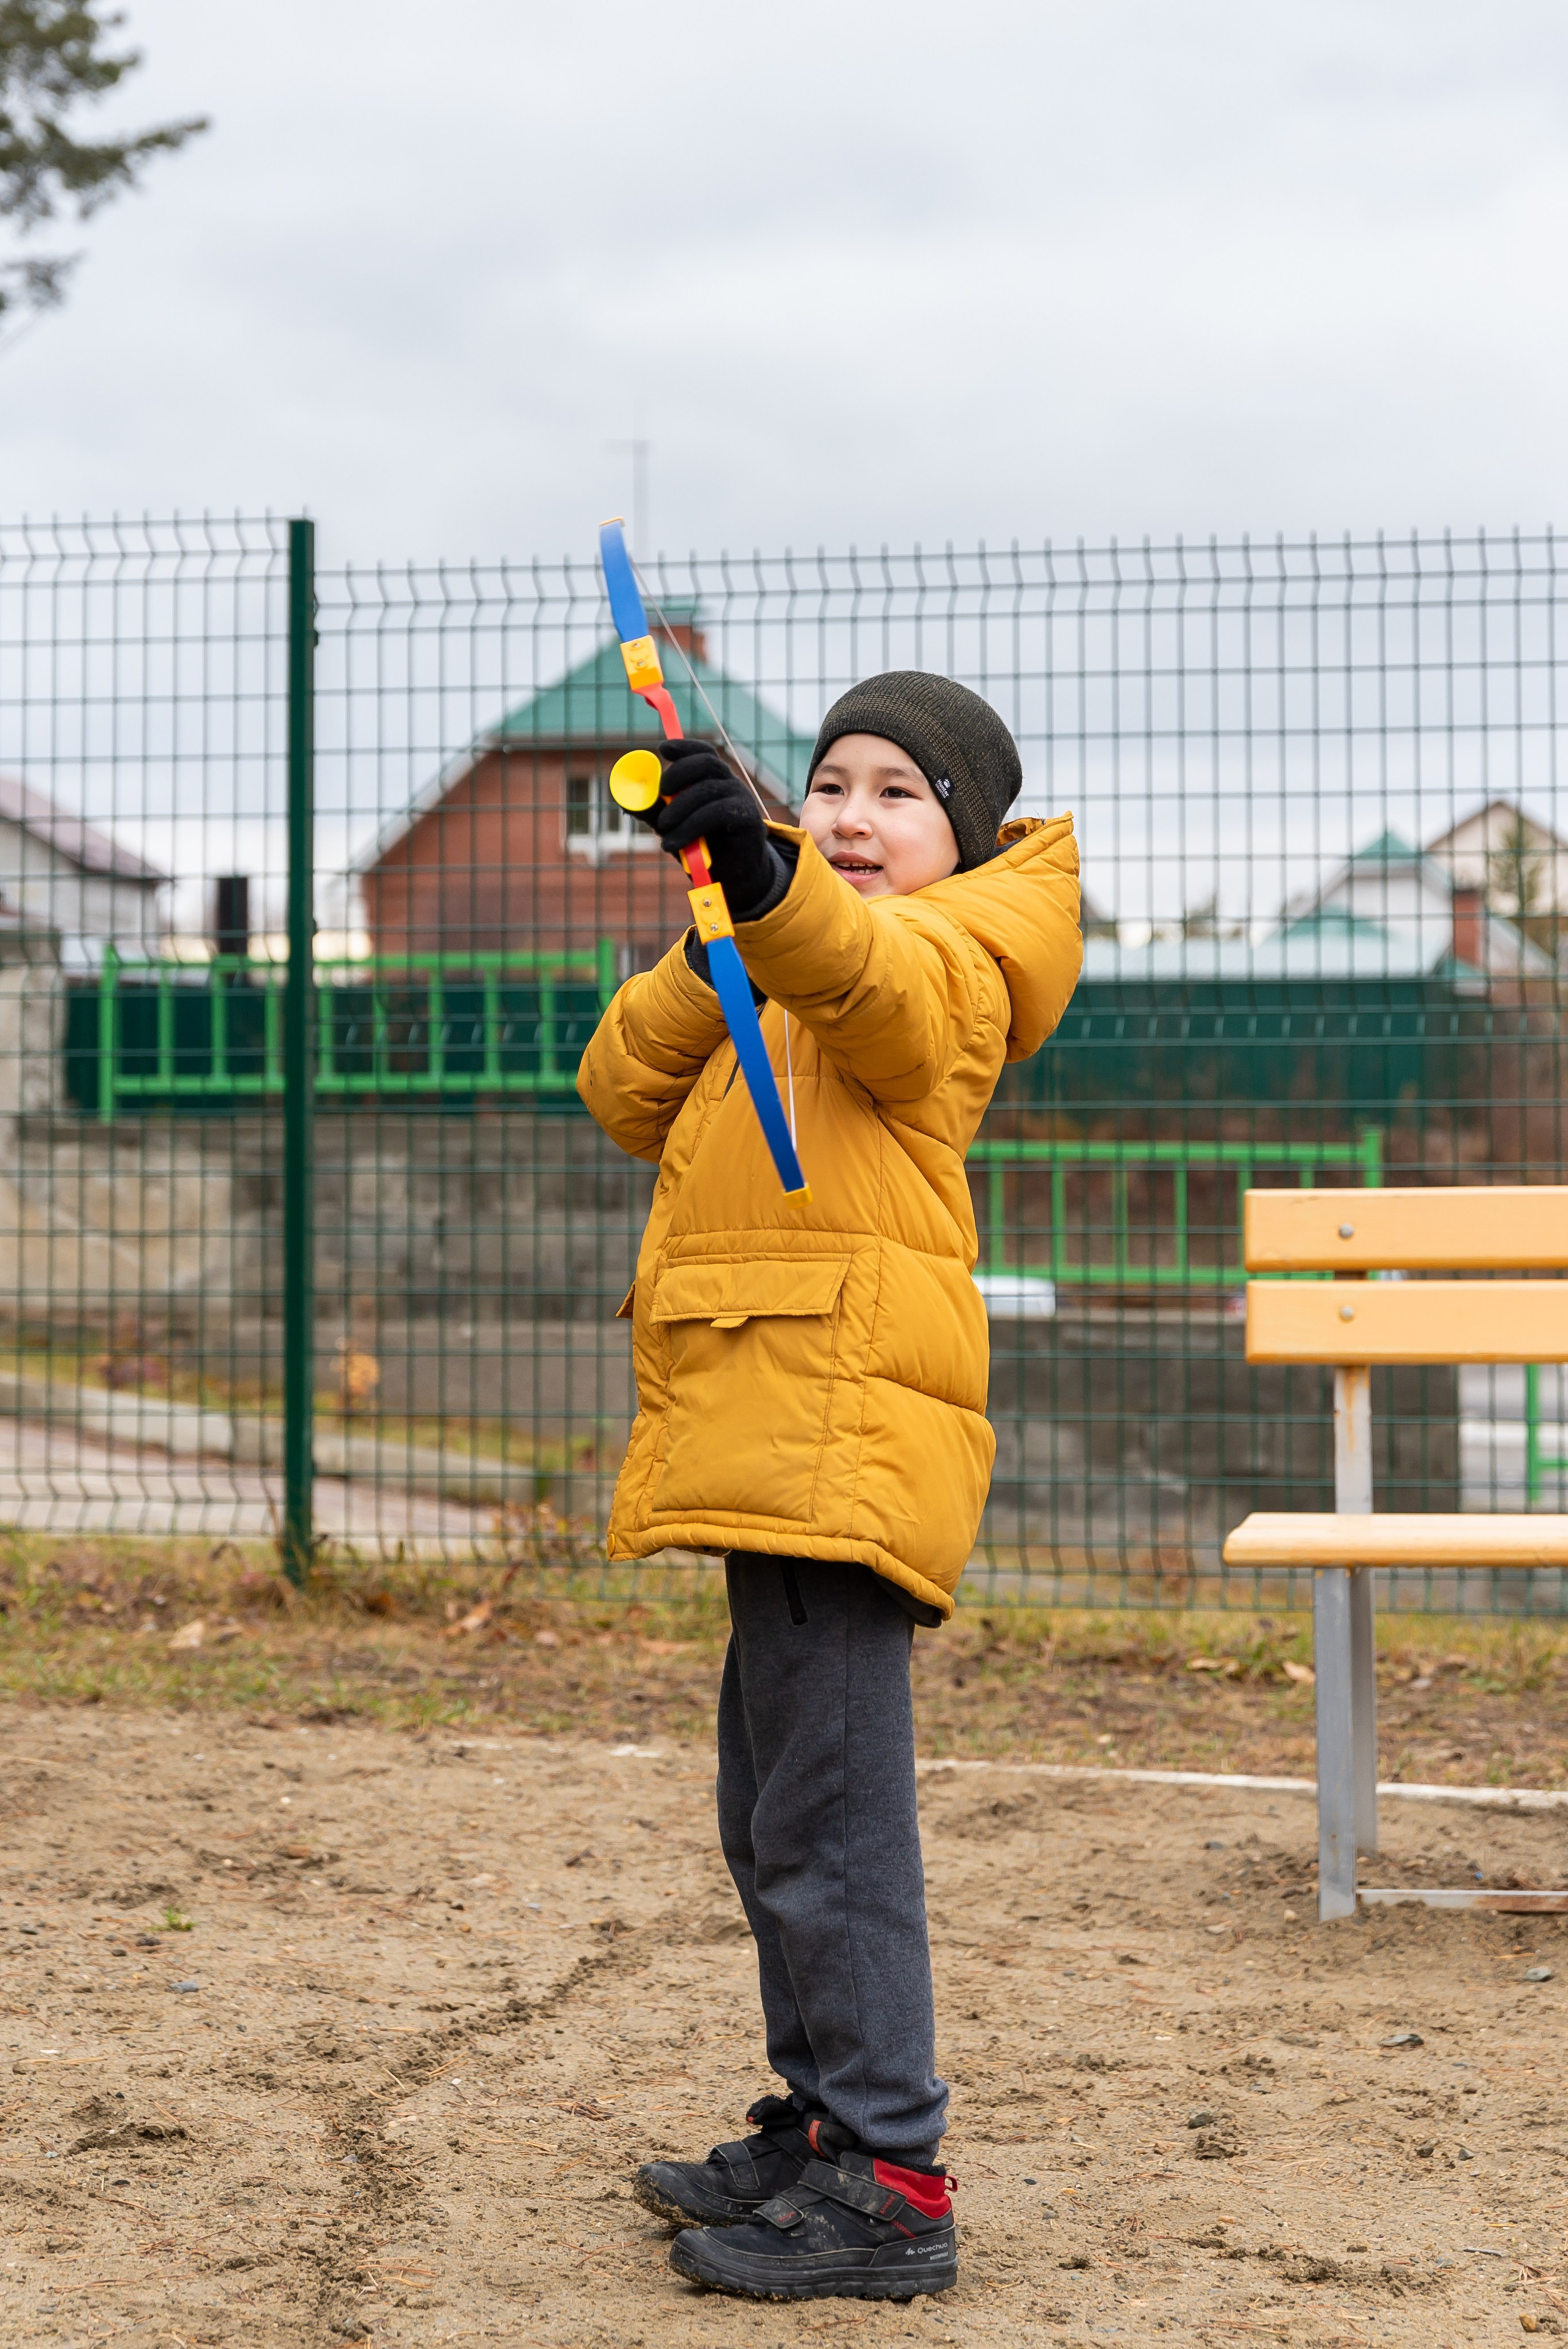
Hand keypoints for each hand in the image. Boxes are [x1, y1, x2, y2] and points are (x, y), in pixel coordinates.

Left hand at [649, 741, 782, 918]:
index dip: (685, 746)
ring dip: (679, 807)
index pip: (703, 752)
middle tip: (660, 792)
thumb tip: (625, 801)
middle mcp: (730, 784)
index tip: (663, 749)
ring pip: (707, 790)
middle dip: (679, 773)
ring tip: (662, 829)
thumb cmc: (703, 848)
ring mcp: (741, 800)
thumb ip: (655, 811)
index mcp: (714, 780)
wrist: (732, 879)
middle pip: (706, 763)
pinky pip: (716, 813)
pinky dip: (690, 827)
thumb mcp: (675, 826)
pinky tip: (674, 843)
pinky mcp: (747, 819)